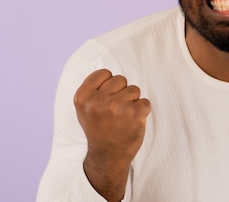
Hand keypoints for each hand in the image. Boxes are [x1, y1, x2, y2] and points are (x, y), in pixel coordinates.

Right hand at [74, 69, 150, 200]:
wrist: (108, 157)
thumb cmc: (98, 129)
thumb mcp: (85, 109)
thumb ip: (93, 89)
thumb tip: (108, 72)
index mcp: (82, 97)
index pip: (104, 73)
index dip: (108, 85)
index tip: (105, 100)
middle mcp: (98, 101)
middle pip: (120, 79)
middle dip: (121, 92)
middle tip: (115, 111)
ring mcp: (117, 107)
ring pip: (134, 89)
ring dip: (132, 102)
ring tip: (123, 117)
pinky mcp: (135, 114)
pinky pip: (145, 102)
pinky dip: (142, 111)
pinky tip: (132, 122)